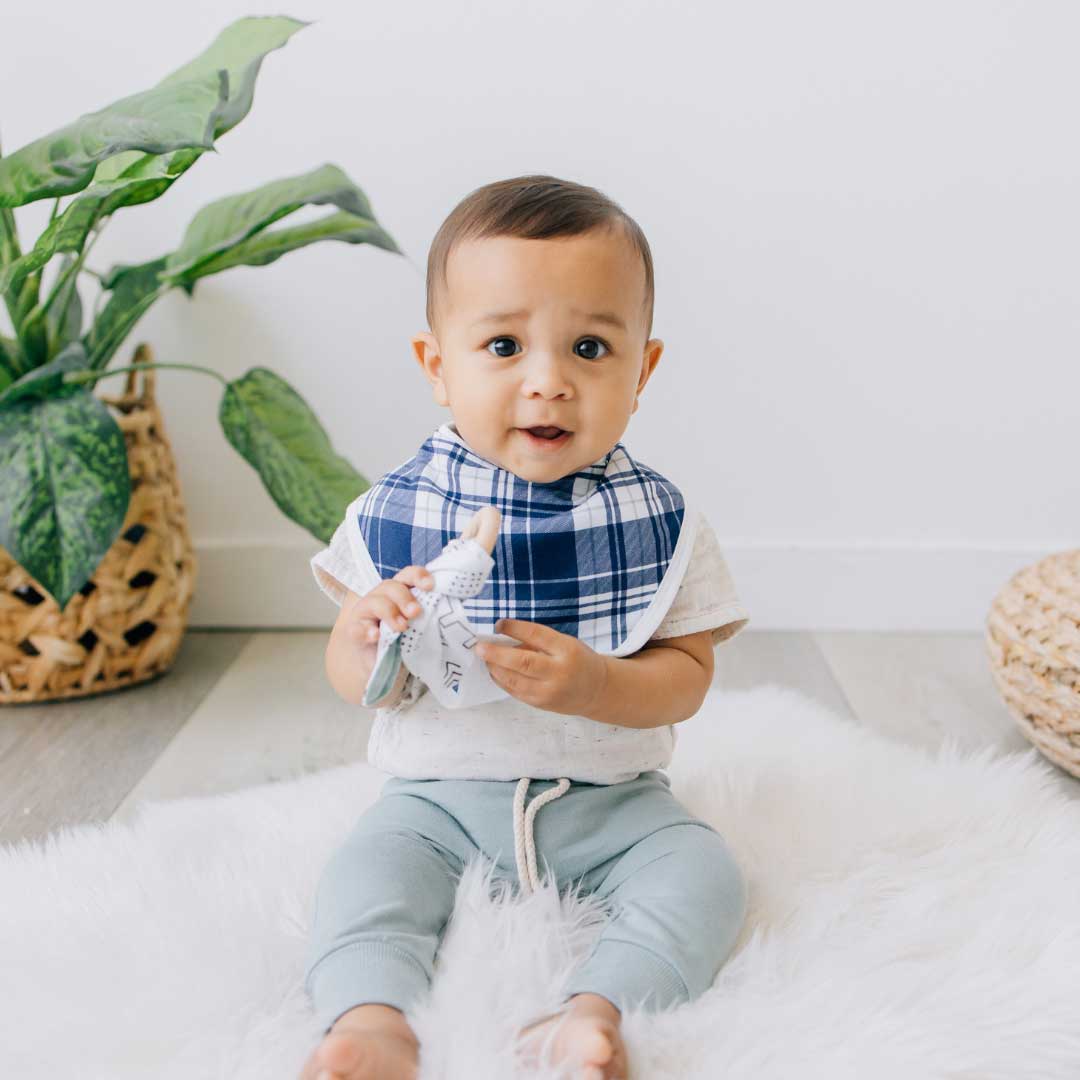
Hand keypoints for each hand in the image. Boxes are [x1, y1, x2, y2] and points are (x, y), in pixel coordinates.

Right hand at [339, 565, 434, 659]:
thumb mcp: (420, 629)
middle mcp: (382, 597)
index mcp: (401, 593)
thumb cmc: (406, 643)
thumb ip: (428, 619)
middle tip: (416, 612)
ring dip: (389, 612)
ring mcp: (366, 613)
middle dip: (404, 598)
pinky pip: (357, 628)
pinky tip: (375, 636)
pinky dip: (366, 630)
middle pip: (391, 586)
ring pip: (375, 602)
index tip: (429, 586)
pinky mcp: (355, 631)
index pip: (408, 576)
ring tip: (401, 628)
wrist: (384, 667)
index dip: (418, 576)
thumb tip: (446, 616)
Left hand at [473, 618, 608, 715]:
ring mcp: (548, 691)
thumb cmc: (578, 660)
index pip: (536, 635)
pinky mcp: (540, 704)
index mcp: (566, 650)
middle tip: (479, 647)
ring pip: (514, 680)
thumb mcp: (565, 643)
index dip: (514, 628)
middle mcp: (558, 672)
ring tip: (485, 658)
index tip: (498, 624)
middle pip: (523, 662)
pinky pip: (515, 691)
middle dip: (497, 654)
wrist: (596, 690)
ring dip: (495, 668)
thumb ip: (539, 642)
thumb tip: (505, 640)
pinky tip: (495, 671)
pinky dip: (501, 680)